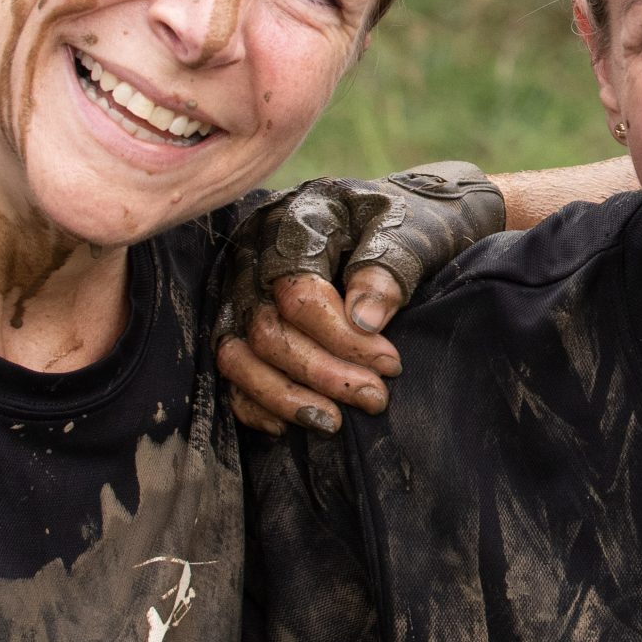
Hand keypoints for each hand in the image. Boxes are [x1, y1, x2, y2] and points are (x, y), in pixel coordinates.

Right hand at [216, 163, 503, 434]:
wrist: (406, 217)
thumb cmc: (410, 221)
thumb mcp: (412, 231)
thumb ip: (388, 267)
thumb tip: (364, 320)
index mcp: (297, 222)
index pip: (299, 294)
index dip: (343, 339)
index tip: (391, 365)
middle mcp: (256, 256)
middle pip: (266, 330)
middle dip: (321, 374)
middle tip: (375, 399)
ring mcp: (241, 290)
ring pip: (237, 356)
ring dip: (285, 398)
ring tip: (334, 422)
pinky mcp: (240, 321)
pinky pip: (229, 372)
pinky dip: (256, 404)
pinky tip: (294, 425)